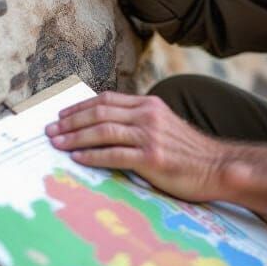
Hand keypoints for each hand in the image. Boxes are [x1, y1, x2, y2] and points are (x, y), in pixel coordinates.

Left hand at [45, 92, 227, 202]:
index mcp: (149, 104)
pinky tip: (78, 159)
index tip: (61, 115)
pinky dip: (92, 156)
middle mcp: (148, 115)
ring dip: (75, 137)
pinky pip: (114, 155)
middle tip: (50, 130)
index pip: (107, 99)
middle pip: (100, 112)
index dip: (80, 106)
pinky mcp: (151, 158)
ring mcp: (150, 135)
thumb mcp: (164, 125)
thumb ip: (139, 122)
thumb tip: (106, 126)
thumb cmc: (188, 151)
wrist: (216, 166)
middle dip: (70, 121)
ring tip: (56, 144)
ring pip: (102, 131)